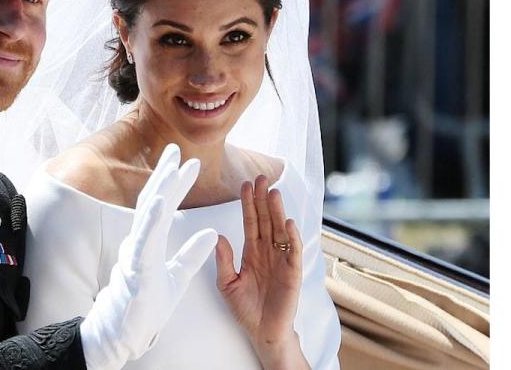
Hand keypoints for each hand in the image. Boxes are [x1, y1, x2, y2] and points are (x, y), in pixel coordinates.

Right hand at [80, 144, 217, 369]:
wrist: (127, 332)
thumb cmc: (147, 305)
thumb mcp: (178, 276)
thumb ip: (192, 254)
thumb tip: (213, 233)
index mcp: (149, 242)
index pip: (163, 206)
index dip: (174, 183)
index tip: (187, 162)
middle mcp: (139, 242)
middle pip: (152, 202)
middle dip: (163, 175)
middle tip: (175, 149)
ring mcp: (136, 254)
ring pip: (147, 217)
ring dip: (159, 190)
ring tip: (171, 168)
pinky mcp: (136, 269)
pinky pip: (144, 241)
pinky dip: (151, 220)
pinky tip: (160, 202)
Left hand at [215, 175, 308, 368]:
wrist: (262, 332)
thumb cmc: (245, 309)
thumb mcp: (227, 283)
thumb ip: (223, 261)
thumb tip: (218, 236)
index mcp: (251, 252)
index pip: (250, 221)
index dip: (248, 203)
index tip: (244, 184)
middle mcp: (267, 252)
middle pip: (266, 220)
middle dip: (262, 199)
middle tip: (260, 177)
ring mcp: (281, 260)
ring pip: (279, 230)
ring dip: (277, 212)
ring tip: (273, 192)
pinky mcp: (293, 273)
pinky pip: (293, 251)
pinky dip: (292, 237)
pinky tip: (288, 222)